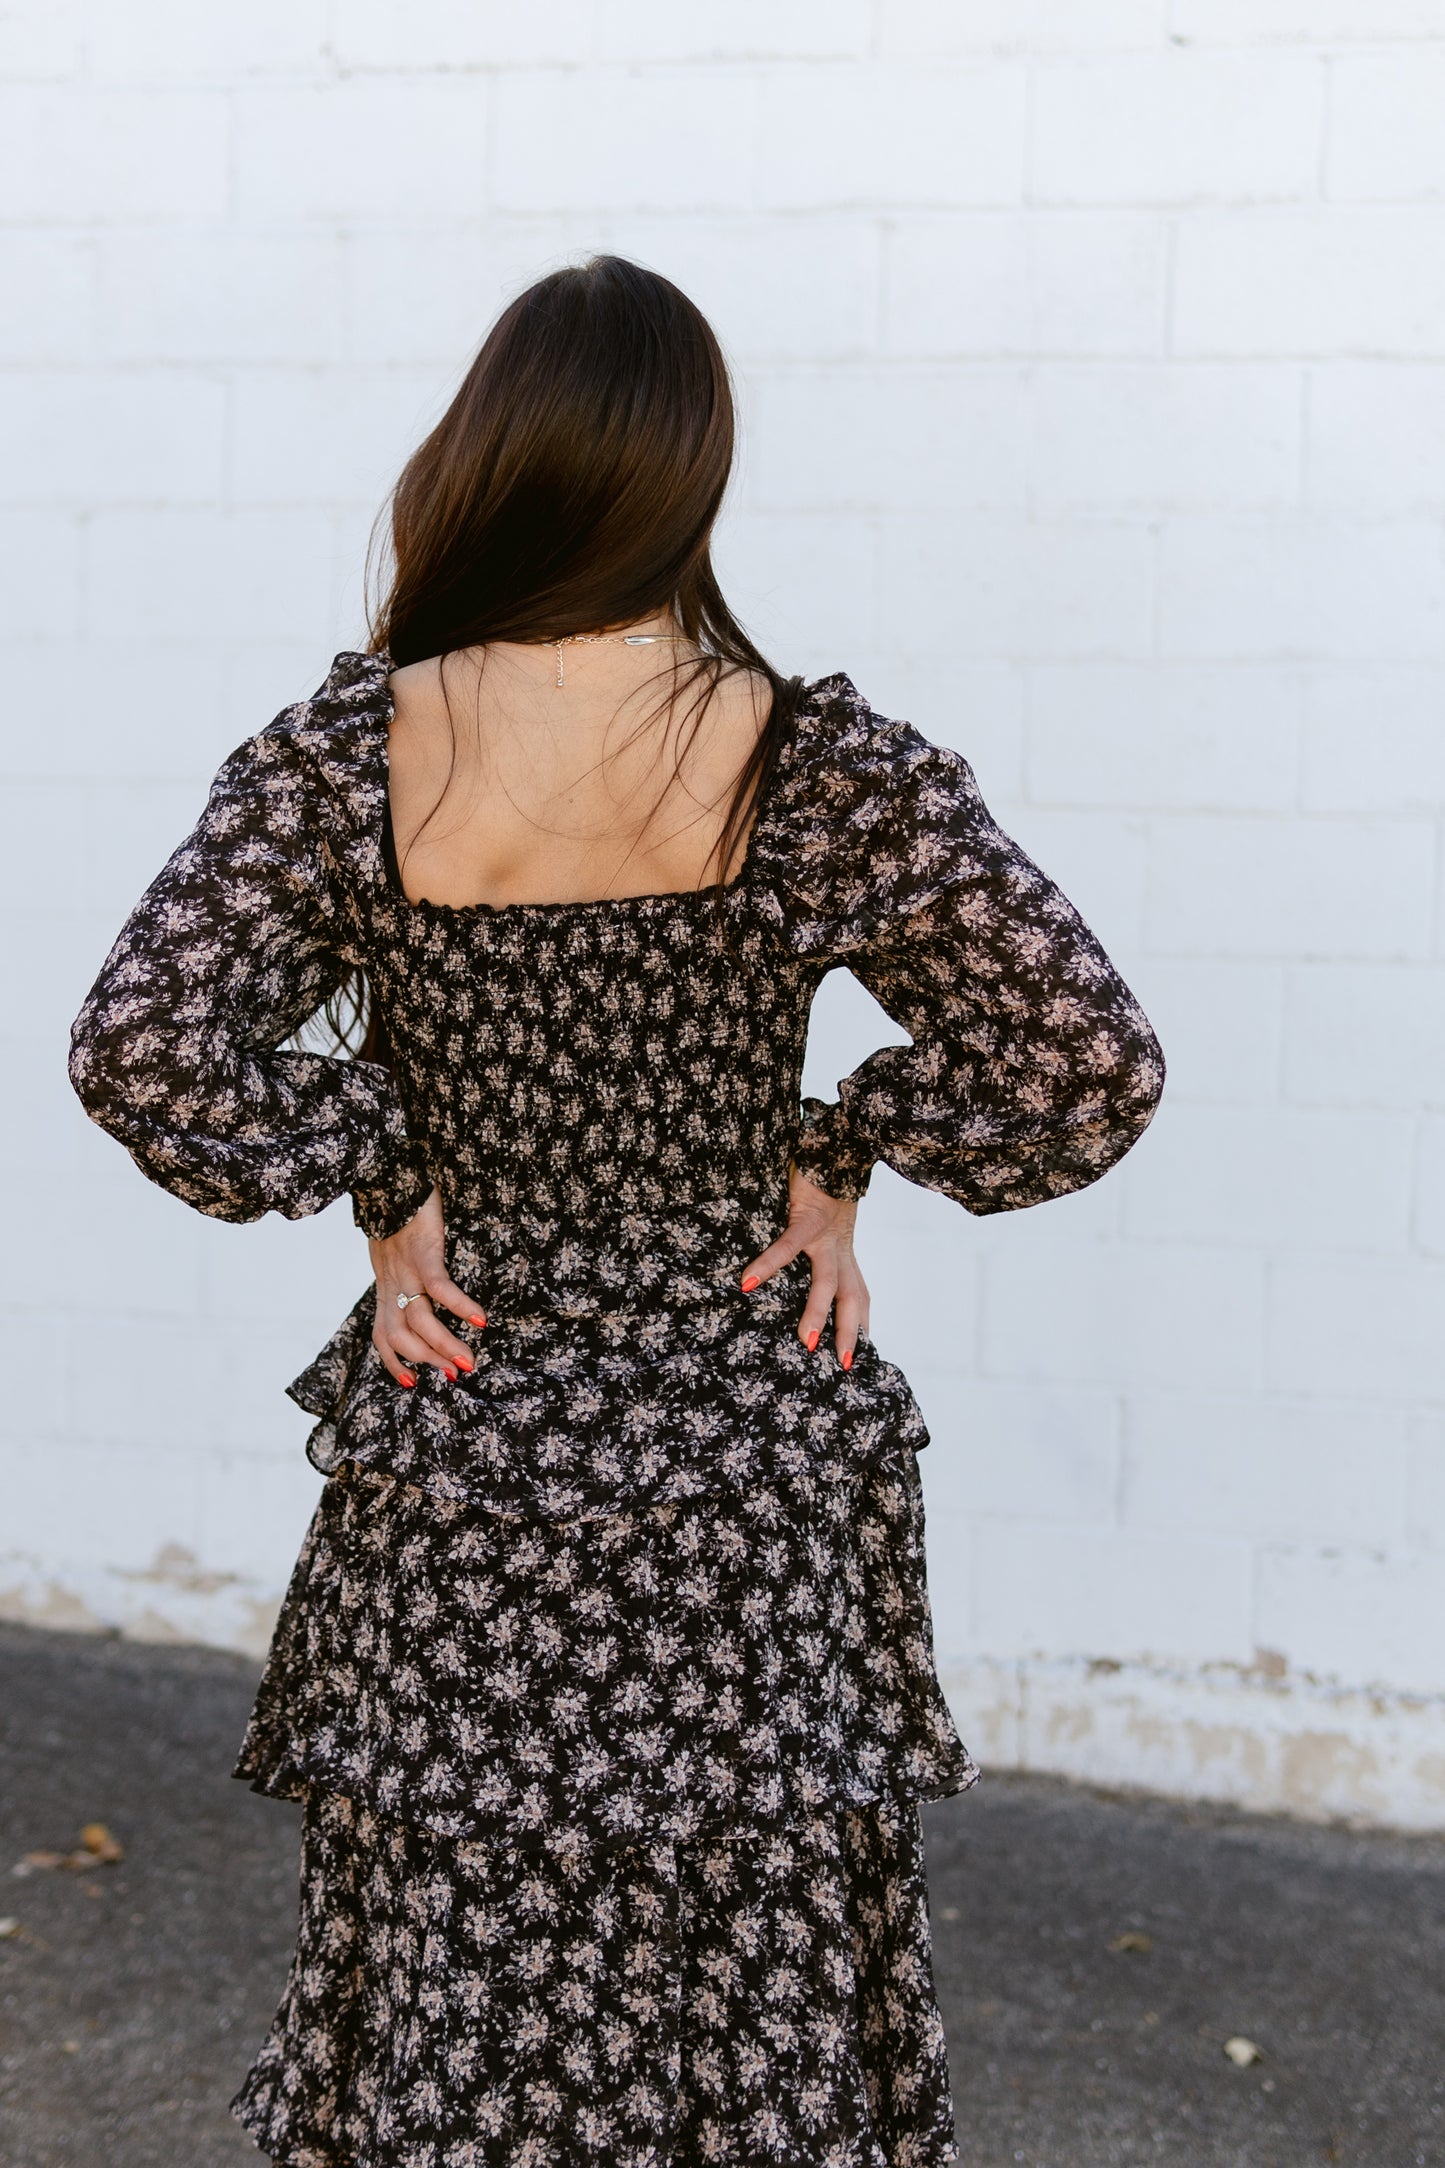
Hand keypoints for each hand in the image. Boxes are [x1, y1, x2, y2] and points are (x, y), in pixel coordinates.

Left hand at [368, 1186, 486, 1387]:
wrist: (388, 1175)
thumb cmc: (397, 1210)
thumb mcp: (393, 1248)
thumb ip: (402, 1270)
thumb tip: (421, 1291)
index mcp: (386, 1284)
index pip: (382, 1335)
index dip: (394, 1363)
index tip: (413, 1384)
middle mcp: (391, 1282)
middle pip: (401, 1336)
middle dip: (428, 1360)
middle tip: (457, 1374)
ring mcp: (405, 1269)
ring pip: (420, 1320)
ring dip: (445, 1345)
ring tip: (469, 1360)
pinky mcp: (422, 1251)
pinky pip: (438, 1286)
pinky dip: (459, 1305)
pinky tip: (480, 1318)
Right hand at [739, 1166, 868, 1369]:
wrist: (833, 1140)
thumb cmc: (820, 1178)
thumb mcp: (822, 1216)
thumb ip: (813, 1239)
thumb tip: (785, 1259)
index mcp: (843, 1248)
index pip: (859, 1294)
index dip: (861, 1324)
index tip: (857, 1354)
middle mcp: (840, 1245)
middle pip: (853, 1296)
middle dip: (850, 1331)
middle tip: (844, 1366)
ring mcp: (826, 1233)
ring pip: (828, 1280)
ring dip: (818, 1312)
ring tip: (806, 1340)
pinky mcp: (807, 1215)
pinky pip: (789, 1245)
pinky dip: (770, 1263)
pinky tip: (750, 1282)